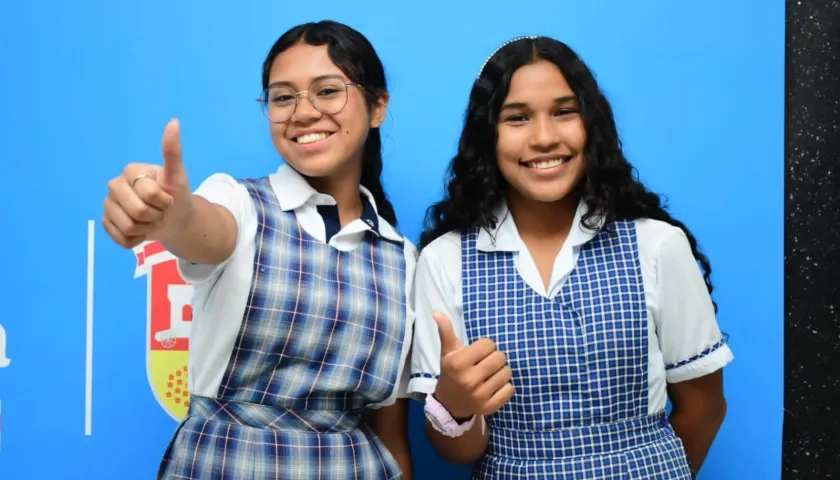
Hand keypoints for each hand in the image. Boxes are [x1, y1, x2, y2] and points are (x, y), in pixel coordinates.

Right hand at [102, 119, 193, 247]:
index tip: (167, 198)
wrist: (175, 220)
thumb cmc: (176, 196)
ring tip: (150, 220)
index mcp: (130, 171)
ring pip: (127, 227)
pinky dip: (135, 240)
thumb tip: (174, 122)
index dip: (163, 202)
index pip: (149, 194)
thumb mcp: (178, 176)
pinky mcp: (106, 223)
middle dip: (155, 216)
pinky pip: (119, 238)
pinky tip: (141, 231)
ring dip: (146, 229)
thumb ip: (173, 152)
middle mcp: (115, 185)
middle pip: (136, 212)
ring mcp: (108, 204)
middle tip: (159, 211)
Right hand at [432, 311, 513, 418]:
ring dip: (501, 371)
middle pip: (500, 357)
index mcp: (458, 363)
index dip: (485, 346)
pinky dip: (505, 386)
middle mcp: (469, 380)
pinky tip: (494, 386)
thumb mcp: (447, 352)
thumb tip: (437, 312)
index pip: (489, 344)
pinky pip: (510, 389)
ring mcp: (480, 395)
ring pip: (507, 372)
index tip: (478, 353)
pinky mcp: (490, 407)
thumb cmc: (451, 372)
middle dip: (495, 358)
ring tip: (490, 374)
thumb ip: (446, 331)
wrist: (449, 404)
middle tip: (486, 363)